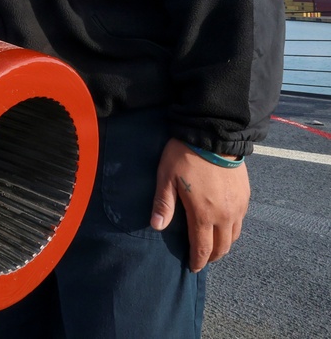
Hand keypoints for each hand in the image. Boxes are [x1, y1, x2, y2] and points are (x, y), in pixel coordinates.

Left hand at [150, 138, 249, 271]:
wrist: (212, 135)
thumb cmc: (184, 155)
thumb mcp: (167, 177)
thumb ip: (163, 204)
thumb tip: (156, 226)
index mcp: (204, 213)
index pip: (203, 247)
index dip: (198, 261)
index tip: (193, 268)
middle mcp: (225, 215)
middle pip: (222, 247)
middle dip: (212, 257)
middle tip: (203, 259)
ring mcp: (238, 206)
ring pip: (234, 236)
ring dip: (224, 244)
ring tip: (214, 245)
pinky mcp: (246, 196)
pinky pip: (242, 221)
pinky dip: (233, 229)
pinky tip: (225, 225)